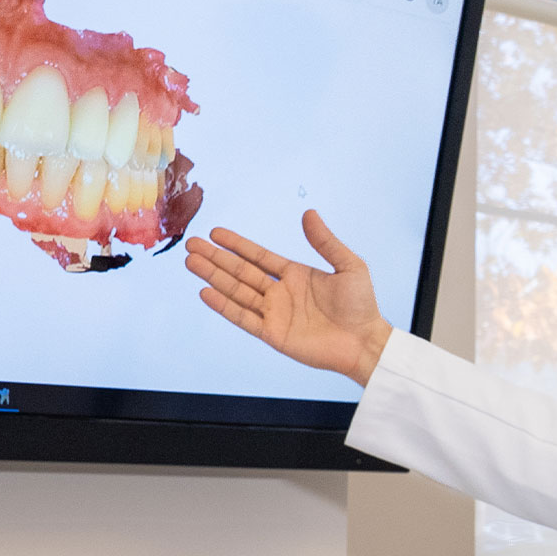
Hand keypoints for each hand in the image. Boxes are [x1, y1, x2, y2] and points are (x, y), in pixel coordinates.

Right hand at [184, 209, 393, 386]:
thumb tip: (309, 213)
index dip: (237, 245)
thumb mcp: (348, 266)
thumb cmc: (361, 305)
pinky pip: (243, 318)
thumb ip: (326, 241)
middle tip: (191, 244)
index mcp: (296, 275)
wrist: (365, 342)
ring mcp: (275, 314)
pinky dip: (224, 306)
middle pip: (240, 272)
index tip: (215, 233)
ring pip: (237, 292)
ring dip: (213, 277)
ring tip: (191, 262)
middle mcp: (280, 293)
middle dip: (216, 258)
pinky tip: (205, 292)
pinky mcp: (273, 334)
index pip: (258, 257)